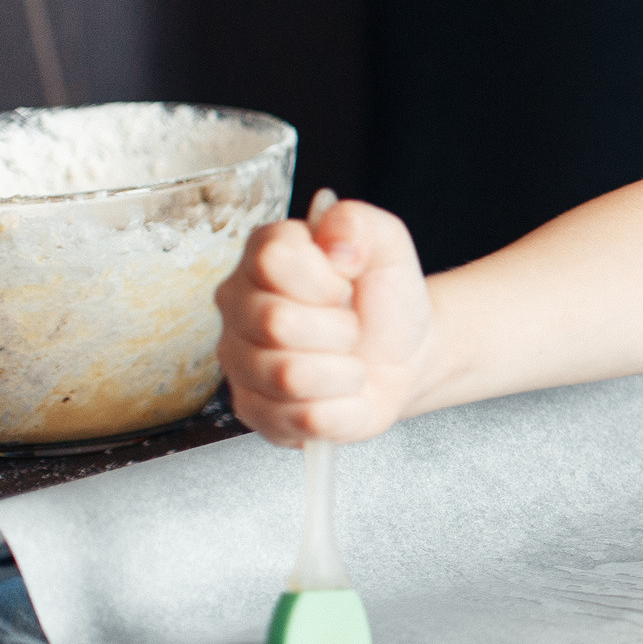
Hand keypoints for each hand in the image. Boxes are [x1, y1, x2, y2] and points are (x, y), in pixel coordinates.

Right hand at [216, 197, 435, 445]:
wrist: (405, 354)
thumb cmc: (385, 298)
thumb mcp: (387, 244)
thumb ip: (359, 223)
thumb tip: (334, 245)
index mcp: (261, 256)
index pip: (273, 259)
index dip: (326, 278)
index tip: (345, 284)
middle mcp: (237, 308)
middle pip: (276, 322)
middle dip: (339, 329)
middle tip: (349, 326)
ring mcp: (239, 364)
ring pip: (289, 376)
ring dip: (344, 370)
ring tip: (347, 360)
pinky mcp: (257, 414)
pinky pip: (306, 420)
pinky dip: (345, 408)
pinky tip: (342, 393)